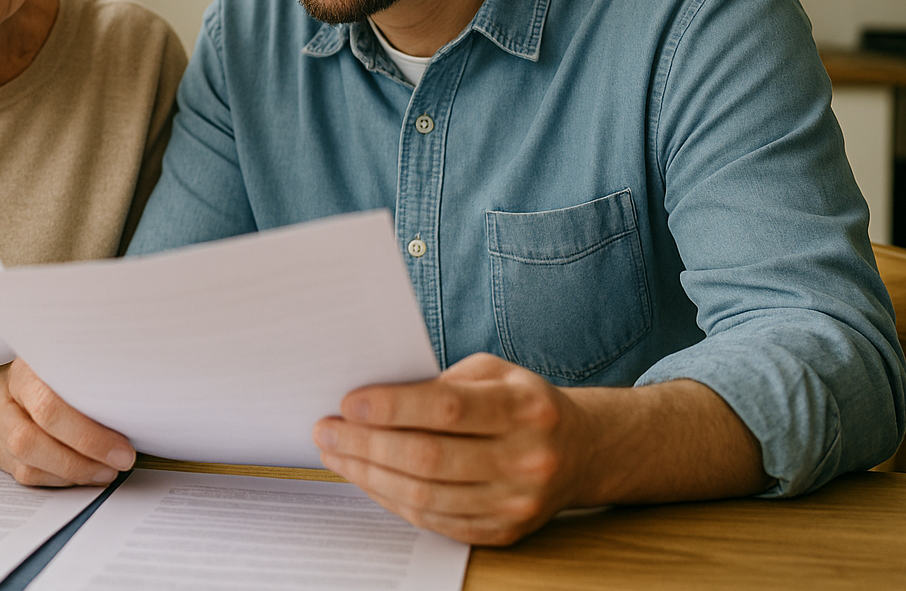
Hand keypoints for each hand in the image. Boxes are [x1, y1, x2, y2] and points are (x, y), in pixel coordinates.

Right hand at [0, 359, 134, 485]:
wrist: (28, 369)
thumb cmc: (63, 370)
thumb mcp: (75, 367)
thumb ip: (92, 389)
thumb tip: (132, 419)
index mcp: (23, 368)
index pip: (49, 407)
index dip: (88, 436)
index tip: (123, 451)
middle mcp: (0, 393)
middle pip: (30, 440)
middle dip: (78, 461)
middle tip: (115, 466)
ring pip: (25, 464)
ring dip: (70, 475)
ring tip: (102, 471)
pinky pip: (22, 474)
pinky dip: (56, 479)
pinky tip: (80, 472)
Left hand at [313, 353, 592, 545]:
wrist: (580, 452)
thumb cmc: (520, 402)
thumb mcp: (494, 372)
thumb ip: (441, 381)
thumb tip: (371, 397)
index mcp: (525, 408)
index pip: (448, 409)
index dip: (392, 407)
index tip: (348, 402)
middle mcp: (527, 459)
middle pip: (429, 458)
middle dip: (366, 444)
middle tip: (326, 430)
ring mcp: (517, 503)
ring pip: (425, 496)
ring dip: (369, 475)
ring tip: (335, 454)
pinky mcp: (504, 532)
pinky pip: (434, 521)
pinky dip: (391, 499)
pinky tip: (365, 478)